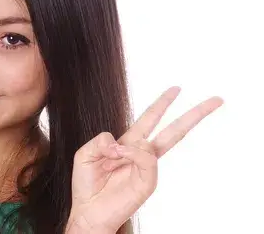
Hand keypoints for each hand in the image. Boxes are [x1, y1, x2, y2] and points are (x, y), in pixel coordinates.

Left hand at [67, 87, 223, 231]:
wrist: (88, 211)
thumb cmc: (87, 185)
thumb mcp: (85, 154)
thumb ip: (99, 141)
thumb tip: (118, 141)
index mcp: (127, 144)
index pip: (150, 120)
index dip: (162, 104)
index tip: (176, 89)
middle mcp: (141, 155)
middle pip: (173, 131)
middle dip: (193, 115)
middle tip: (215, 100)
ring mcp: (147, 168)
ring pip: (158, 143)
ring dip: (134, 144)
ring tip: (113, 155)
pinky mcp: (148, 182)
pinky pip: (147, 158)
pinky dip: (133, 153)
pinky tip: (119, 155)